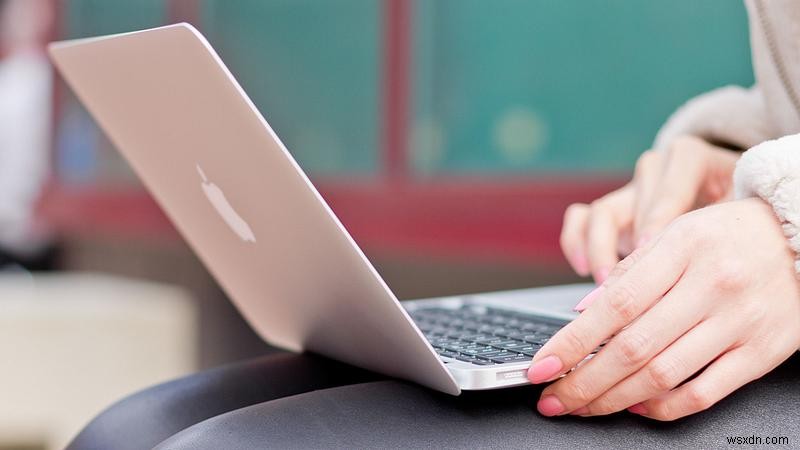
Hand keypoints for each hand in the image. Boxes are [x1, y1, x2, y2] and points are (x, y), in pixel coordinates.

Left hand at [529, 198, 799, 420]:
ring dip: (613, 399)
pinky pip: (704, 393)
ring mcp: (739, 323)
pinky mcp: (761, 353)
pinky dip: (663, 407)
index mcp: (683, 249)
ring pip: (663, 375)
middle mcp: (712, 286)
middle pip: (633, 347)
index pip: (614, 305)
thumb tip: (583, 312)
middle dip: (583, 381)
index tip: (541, 365)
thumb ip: (632, 270)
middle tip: (553, 398)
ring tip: (583, 406)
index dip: (571, 342)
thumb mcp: (679, 232)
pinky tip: (636, 407)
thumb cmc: (732, 234)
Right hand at [561, 136, 739, 282]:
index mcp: (691, 158)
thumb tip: (713, 258)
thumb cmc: (743, 214)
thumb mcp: (744, 211)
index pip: (671, 182)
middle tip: (637, 275)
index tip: (651, 249)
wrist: (730, 206)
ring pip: (600, 209)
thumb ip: (728, 226)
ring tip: (606, 280)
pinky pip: (579, 217)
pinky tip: (584, 268)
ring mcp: (628, 190)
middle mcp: (655, 170)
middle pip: (633, 199)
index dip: (658, 217)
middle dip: (632, 239)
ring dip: (599, 247)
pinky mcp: (610, 209)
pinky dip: (576, 242)